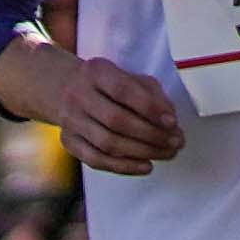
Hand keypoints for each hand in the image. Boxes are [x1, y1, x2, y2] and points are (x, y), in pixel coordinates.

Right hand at [52, 58, 187, 174]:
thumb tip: (169, 120)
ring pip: (107, 143)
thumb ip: (151, 94)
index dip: (149, 108)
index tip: (172, 122)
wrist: (64, 89)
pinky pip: (96, 160)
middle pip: (115, 120)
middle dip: (151, 135)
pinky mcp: (68, 141)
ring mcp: (71, 120)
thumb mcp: (129, 77)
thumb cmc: (107, 85)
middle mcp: (78, 95)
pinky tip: (146, 166)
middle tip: (175, 143)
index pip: (123, 90)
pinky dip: (124, 167)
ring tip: (166, 153)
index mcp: (96, 72)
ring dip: (142, 152)